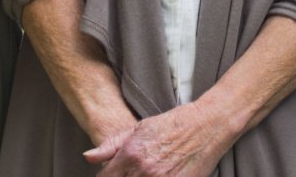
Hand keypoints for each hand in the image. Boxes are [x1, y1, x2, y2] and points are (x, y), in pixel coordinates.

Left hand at [86, 103, 232, 175]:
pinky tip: (162, 174)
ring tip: (145, 173)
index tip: (111, 175)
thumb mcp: (139, 128)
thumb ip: (111, 145)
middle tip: (131, 173)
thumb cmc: (173, 124)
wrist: (207, 125)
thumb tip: (88, 157)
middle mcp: (144, 171)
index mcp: (131, 154)